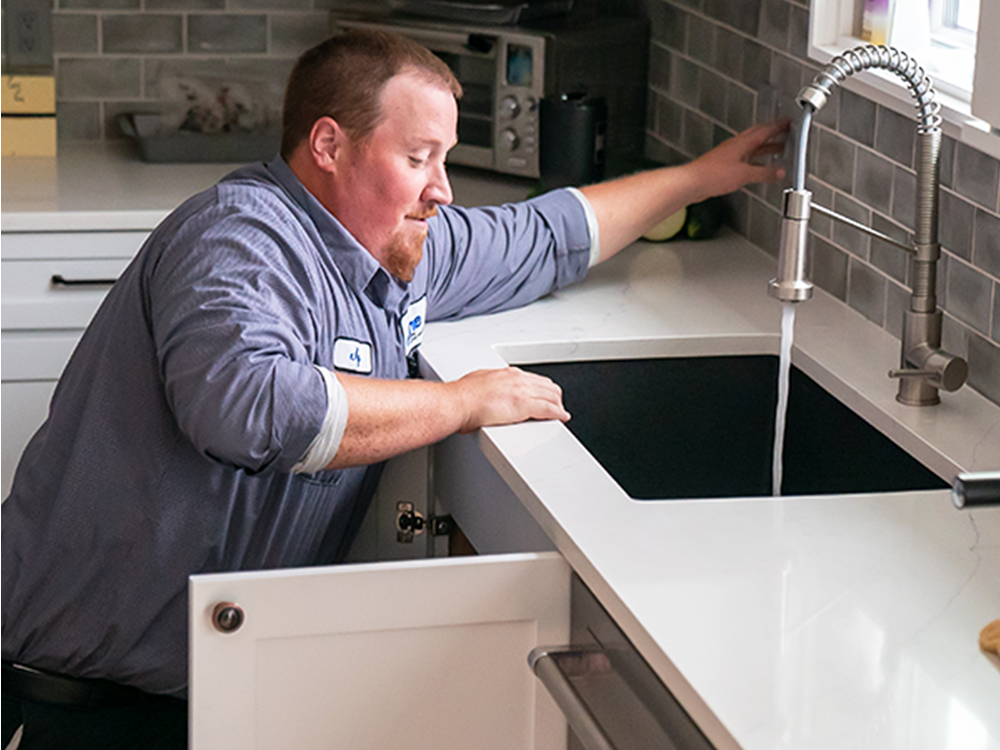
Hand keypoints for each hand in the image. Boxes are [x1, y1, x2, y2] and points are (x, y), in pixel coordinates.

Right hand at [451, 366, 570, 432]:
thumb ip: (488, 387)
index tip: (544, 394)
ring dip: (558, 404)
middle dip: (554, 395)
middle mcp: (517, 379)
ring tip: (560, 412)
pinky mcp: (524, 405)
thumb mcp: (479, 383)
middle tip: (556, 405)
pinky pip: (549, 409)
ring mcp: (522, 391)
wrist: (457, 402)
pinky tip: (561, 417)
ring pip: (551, 395)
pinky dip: (558, 413)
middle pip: (546, 385)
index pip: (532, 379)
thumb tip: (487, 392)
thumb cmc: (461, 397)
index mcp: (506, 374)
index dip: (541, 388)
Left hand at [690, 119, 790, 198]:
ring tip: (777, 150)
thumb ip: (764, 173)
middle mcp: (735, 146)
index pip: (765, 130)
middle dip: (772, 134)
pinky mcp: (723, 165)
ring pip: (751, 147)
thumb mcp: (744, 174)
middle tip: (784, 133)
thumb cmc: (712, 174)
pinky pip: (745, 159)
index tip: (788, 123)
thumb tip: (779, 172)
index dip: (778, 126)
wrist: (692, 183)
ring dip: (765, 148)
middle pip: (758, 136)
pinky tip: (757, 167)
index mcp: (742, 143)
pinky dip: (755, 161)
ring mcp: (729, 154)